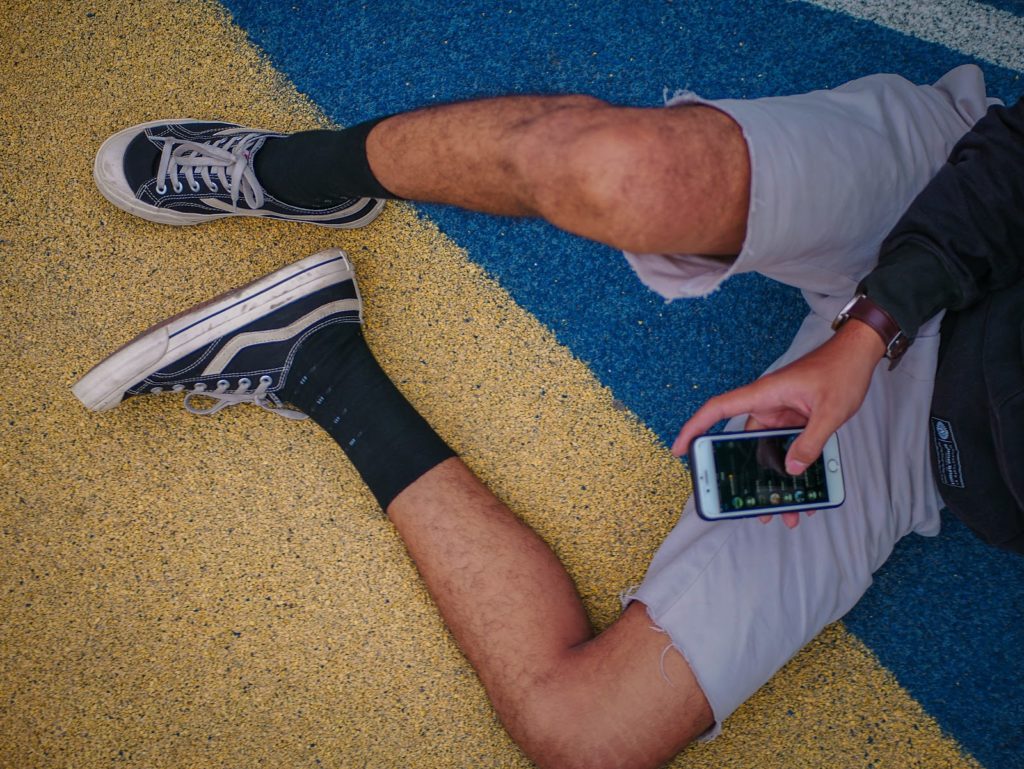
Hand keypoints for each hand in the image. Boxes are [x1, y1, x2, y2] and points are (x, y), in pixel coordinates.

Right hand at [673, 320, 885, 528]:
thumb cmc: (841, 370)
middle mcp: (766, 406)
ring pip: (767, 453)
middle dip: (743, 476)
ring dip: (773, 480)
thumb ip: (810, 442)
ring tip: (782, 511)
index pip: (718, 409)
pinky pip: (786, 449)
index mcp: (764, 395)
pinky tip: (804, 492)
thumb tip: (791, 470)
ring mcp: (780, 415)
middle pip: (742, 443)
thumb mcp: (830, 411)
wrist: (859, 354)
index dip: (694, 427)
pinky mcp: (794, 422)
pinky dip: (792, 470)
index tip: (680, 449)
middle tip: (743, 504)